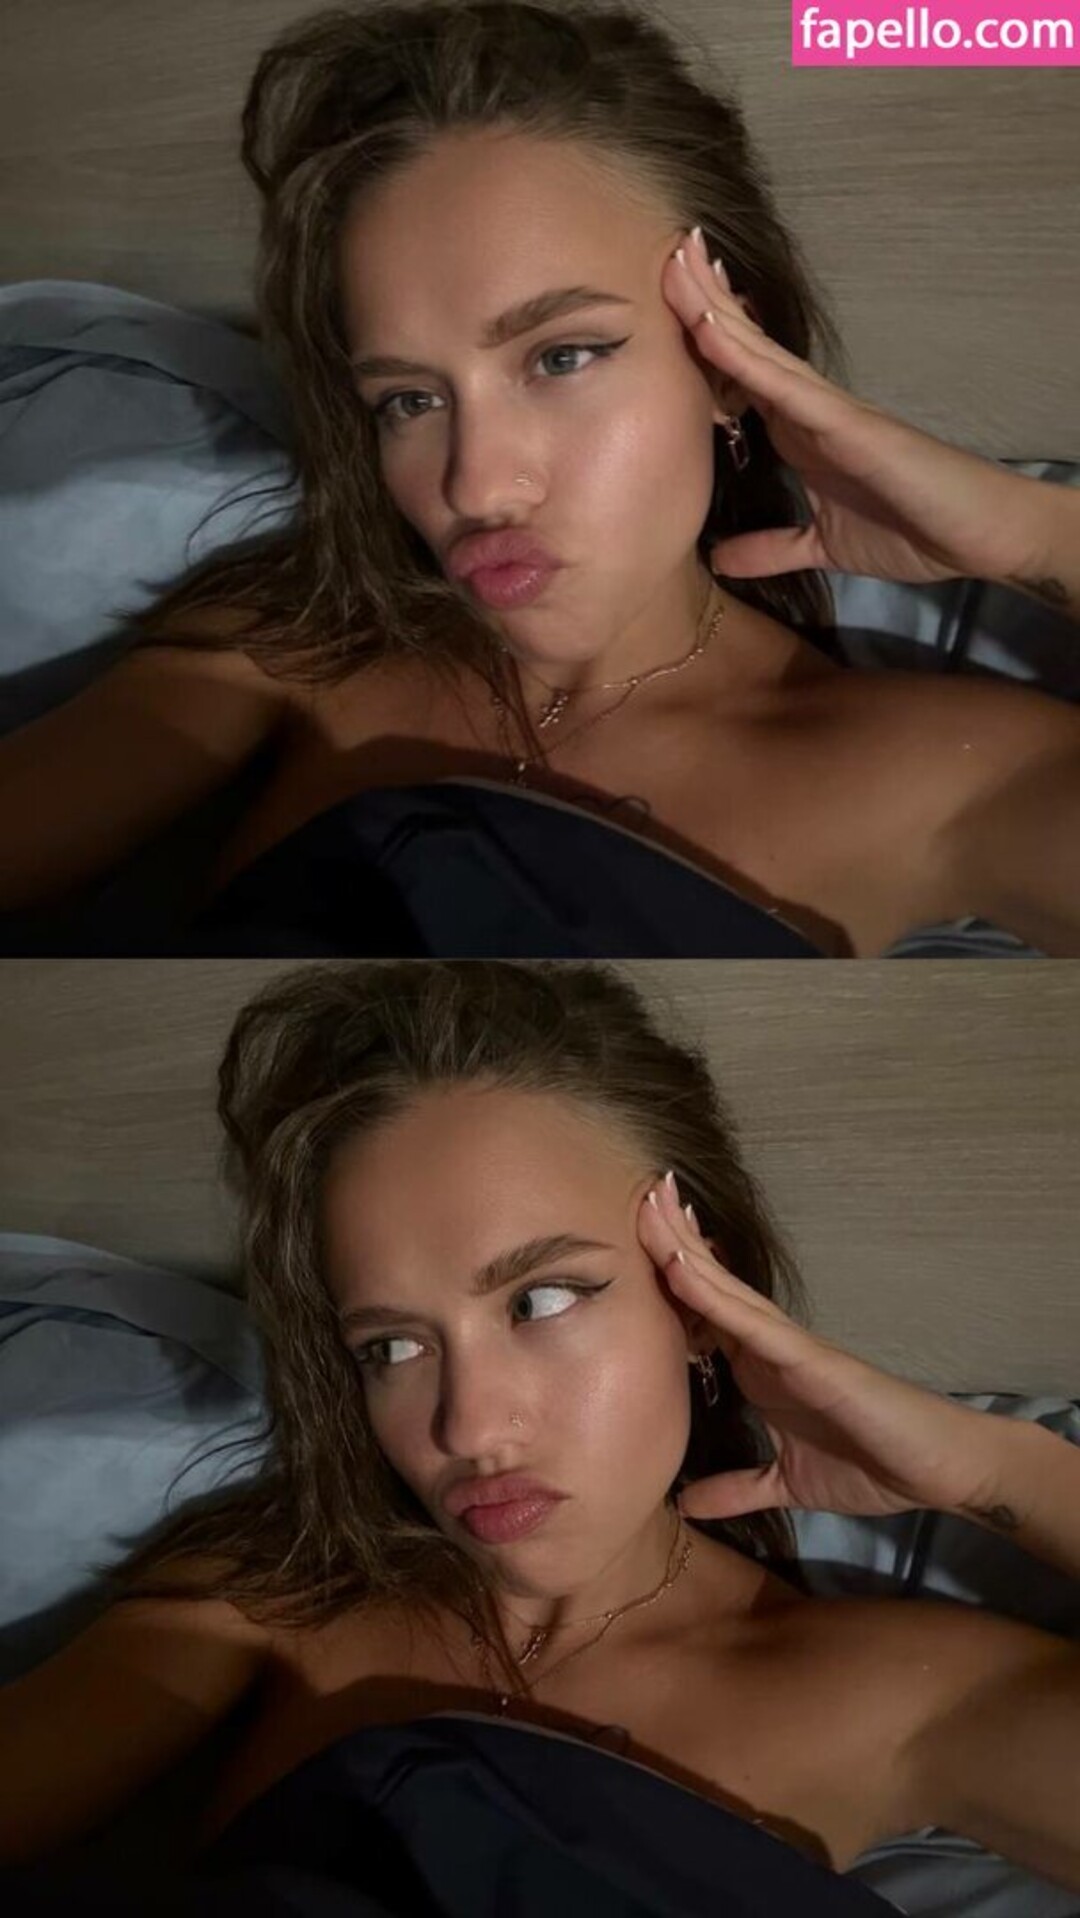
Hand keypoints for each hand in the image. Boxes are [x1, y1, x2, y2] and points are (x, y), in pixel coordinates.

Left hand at [639, 1170, 997, 1523]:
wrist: (938, 1470)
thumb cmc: (871, 1464)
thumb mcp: (787, 1484)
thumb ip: (738, 1488)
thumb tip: (687, 1505)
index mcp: (757, 1368)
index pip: (700, 1314)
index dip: (665, 1280)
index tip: (625, 1246)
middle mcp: (767, 1347)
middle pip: (706, 1286)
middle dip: (670, 1243)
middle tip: (634, 1197)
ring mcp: (789, 1348)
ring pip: (724, 1290)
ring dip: (684, 1249)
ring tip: (651, 1207)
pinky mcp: (812, 1360)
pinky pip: (753, 1323)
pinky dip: (715, 1296)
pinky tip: (683, 1269)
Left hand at [663, 226, 1043, 590]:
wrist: (976, 538)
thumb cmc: (911, 531)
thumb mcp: (822, 547)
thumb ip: (772, 549)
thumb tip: (720, 559)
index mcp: (798, 434)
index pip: (738, 379)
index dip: (702, 344)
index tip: (661, 310)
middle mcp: (808, 411)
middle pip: (743, 348)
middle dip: (703, 304)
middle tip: (663, 256)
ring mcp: (827, 411)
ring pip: (759, 351)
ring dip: (717, 309)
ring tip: (679, 262)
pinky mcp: (848, 424)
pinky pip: (786, 385)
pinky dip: (747, 356)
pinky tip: (713, 327)